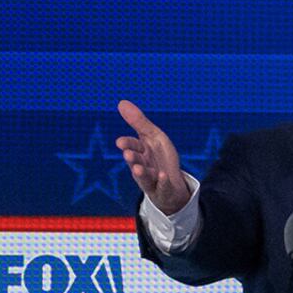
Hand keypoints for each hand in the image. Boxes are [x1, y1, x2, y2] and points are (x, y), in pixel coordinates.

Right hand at [113, 101, 192, 215]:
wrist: (172, 185)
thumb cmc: (160, 158)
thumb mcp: (154, 136)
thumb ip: (139, 122)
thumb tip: (121, 102)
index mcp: (141, 151)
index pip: (133, 146)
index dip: (128, 144)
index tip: (120, 142)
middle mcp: (143, 165)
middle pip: (137, 161)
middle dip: (132, 158)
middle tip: (128, 154)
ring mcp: (152, 179)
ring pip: (145, 176)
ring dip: (142, 172)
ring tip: (139, 169)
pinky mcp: (163, 190)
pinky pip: (163, 187)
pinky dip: (162, 182)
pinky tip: (163, 176)